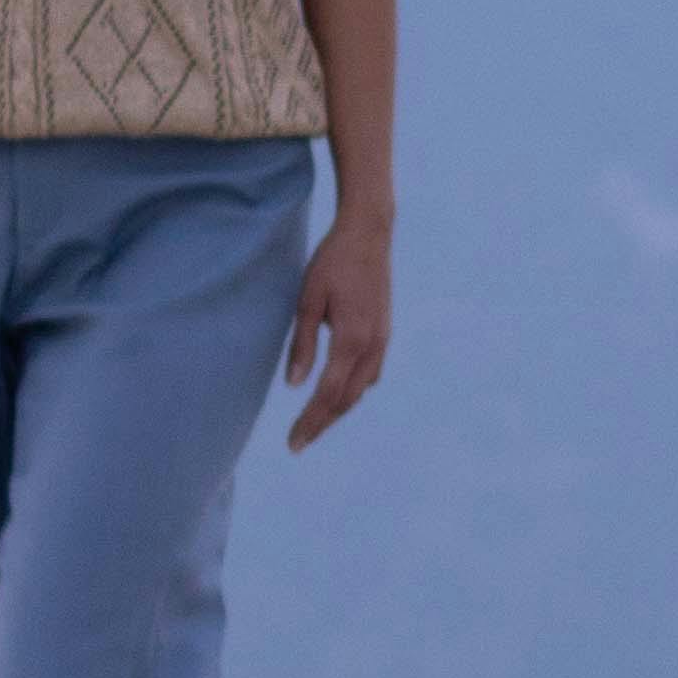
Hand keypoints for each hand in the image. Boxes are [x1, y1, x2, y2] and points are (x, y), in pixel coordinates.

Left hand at [284, 215, 392, 450]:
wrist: (369, 234)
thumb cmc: (332, 263)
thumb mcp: (308, 300)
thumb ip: (302, 345)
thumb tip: (293, 385)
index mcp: (352, 339)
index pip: (328, 393)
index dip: (310, 421)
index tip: (293, 443)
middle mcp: (372, 345)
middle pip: (346, 399)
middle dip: (322, 423)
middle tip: (298, 443)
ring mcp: (383, 340)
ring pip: (360, 389)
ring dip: (338, 409)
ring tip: (313, 422)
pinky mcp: (384, 333)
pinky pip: (369, 374)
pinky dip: (352, 390)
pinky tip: (337, 391)